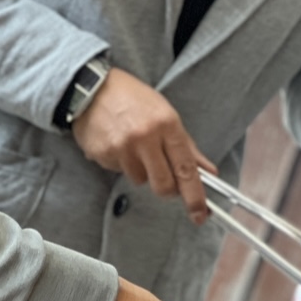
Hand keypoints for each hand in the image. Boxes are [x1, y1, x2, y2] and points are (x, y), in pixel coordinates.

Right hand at [72, 68, 214, 223]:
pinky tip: (117, 142)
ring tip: (134, 145)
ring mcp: (121, 147)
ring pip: (140, 180)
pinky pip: (118, 171)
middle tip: (163, 176)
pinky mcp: (102, 154)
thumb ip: (187, 147)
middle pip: (163, 185)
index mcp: (167, 125)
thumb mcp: (166, 115)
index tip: (201, 213)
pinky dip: (121, 162)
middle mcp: (145, 137)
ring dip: (141, 170)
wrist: (91, 87)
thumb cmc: (133, 99)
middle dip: (167, 188)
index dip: (195, 195)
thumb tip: (208, 171)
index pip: (186, 169)